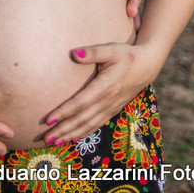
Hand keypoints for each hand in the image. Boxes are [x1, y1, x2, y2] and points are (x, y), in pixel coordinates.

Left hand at [39, 42, 156, 146]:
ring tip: (55, 142)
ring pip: (89, 125)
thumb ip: (92, 52)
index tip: (48, 119)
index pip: (80, 103)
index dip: (64, 112)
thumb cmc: (127, 56)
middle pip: (82, 119)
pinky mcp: (113, 110)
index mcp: (104, 87)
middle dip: (63, 129)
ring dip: (71, 134)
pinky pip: (97, 124)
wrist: (147, 66)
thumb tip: (74, 53)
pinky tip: (73, 138)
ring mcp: (111, 107)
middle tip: (46, 138)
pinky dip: (85, 133)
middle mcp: (107, 101)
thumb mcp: (111, 50)